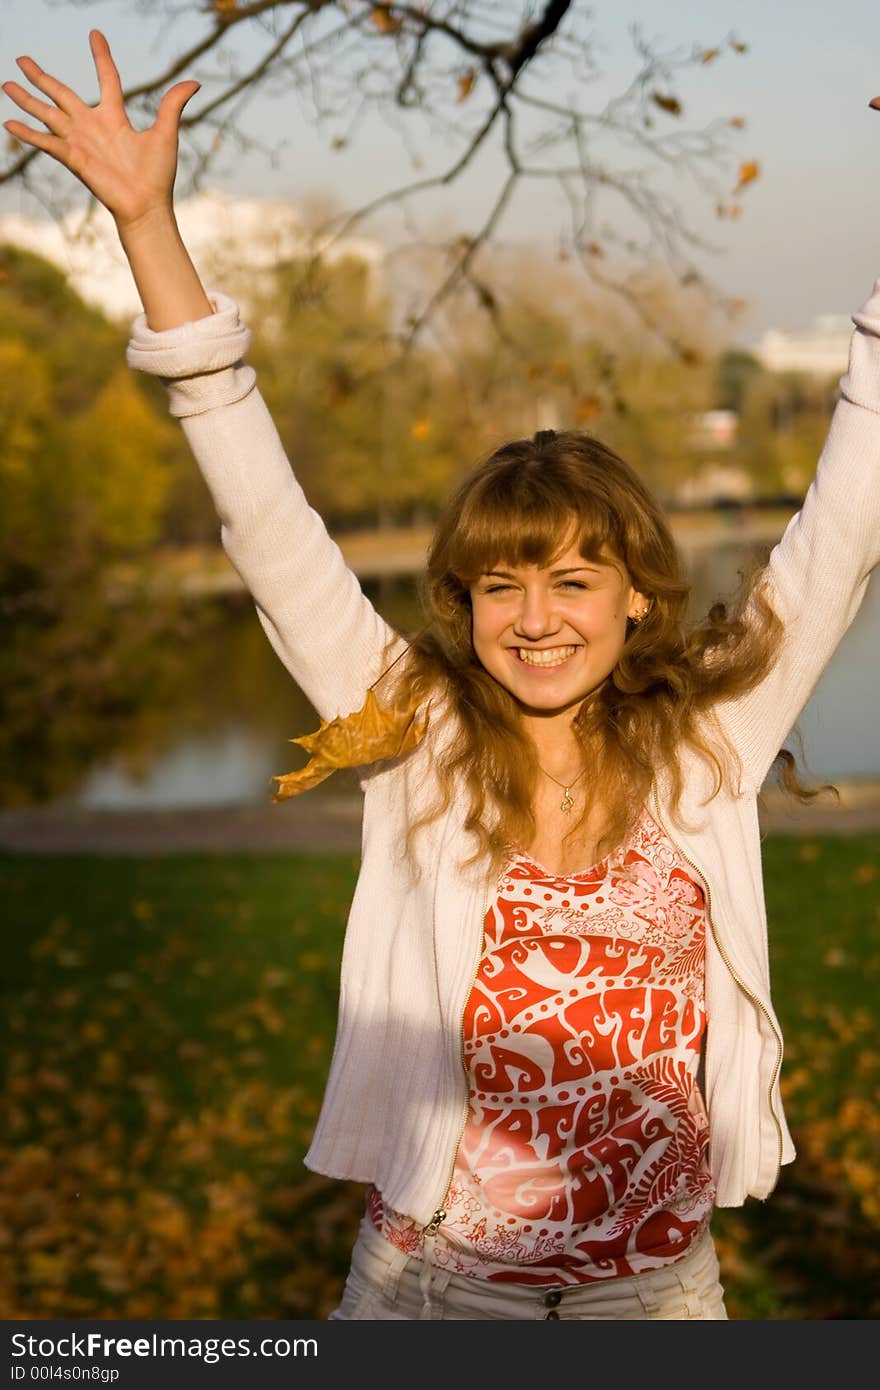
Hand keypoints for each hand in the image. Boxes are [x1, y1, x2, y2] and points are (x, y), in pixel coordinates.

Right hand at [2, 29, 198, 230]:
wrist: (147, 207)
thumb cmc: (158, 176)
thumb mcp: (166, 134)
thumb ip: (172, 105)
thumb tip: (193, 82)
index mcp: (115, 117)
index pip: (106, 79)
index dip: (101, 57)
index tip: (95, 34)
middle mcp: (93, 126)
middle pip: (62, 93)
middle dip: (41, 77)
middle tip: (21, 58)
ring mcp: (80, 141)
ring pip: (48, 114)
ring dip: (27, 100)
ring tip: (6, 84)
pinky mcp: (73, 158)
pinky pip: (46, 142)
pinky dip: (28, 133)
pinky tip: (9, 123)